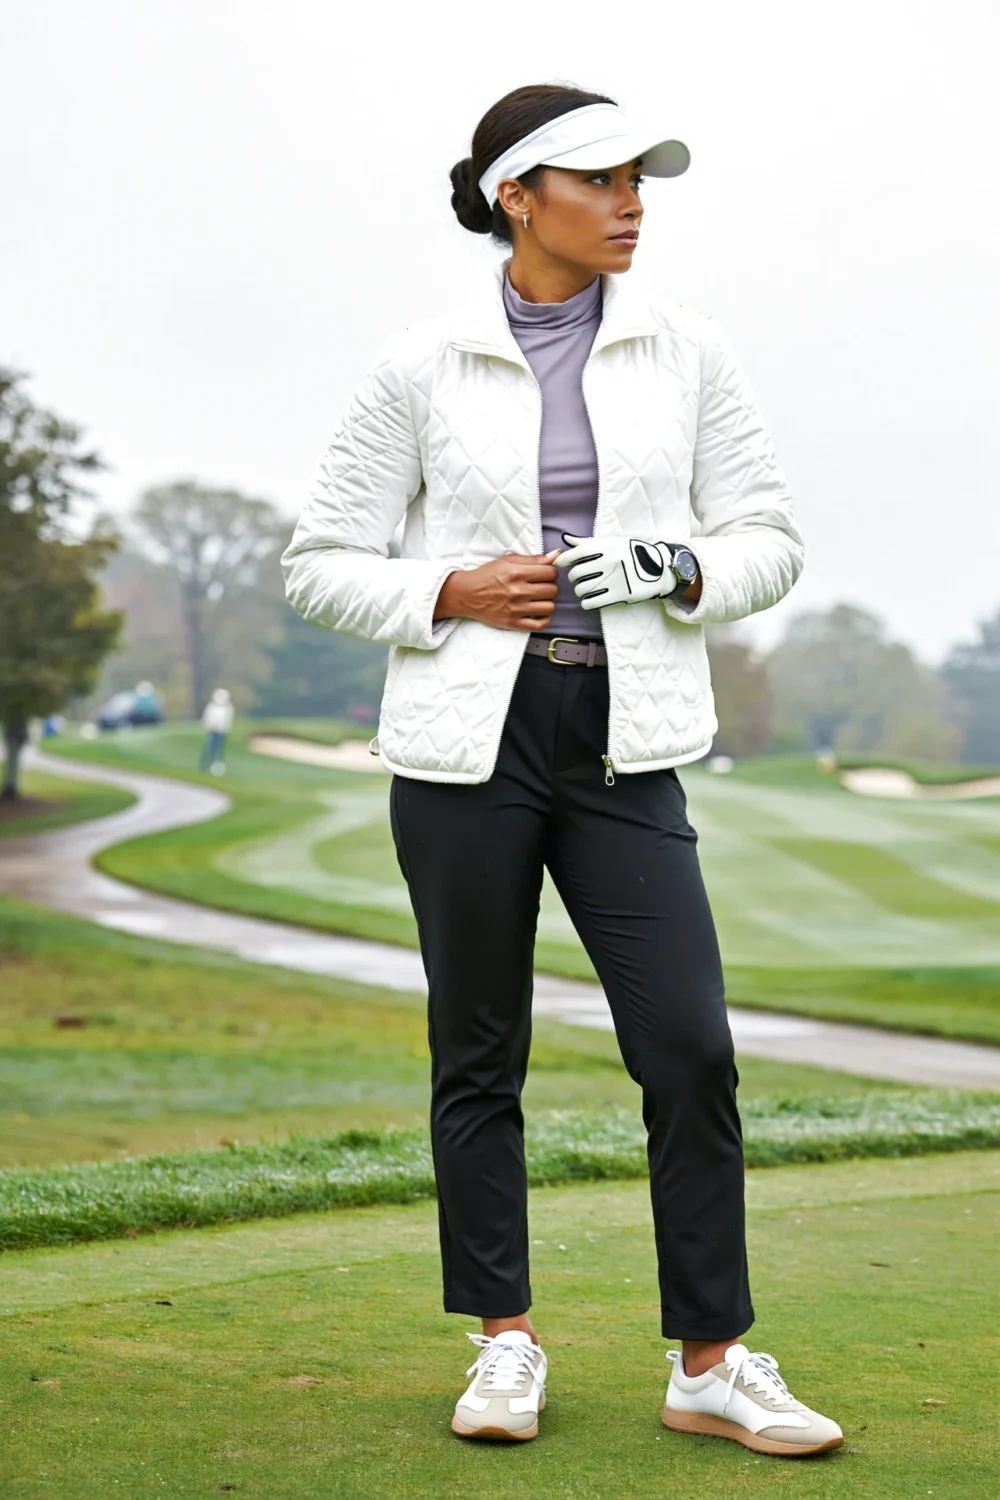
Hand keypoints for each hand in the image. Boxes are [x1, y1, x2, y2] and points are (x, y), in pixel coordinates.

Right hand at [434, 549, 560, 630]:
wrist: (466, 594)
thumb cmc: (486, 576)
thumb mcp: (508, 561)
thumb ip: (533, 559)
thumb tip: (556, 554)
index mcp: (517, 573)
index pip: (551, 572)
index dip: (551, 572)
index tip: (545, 574)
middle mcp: (517, 591)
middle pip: (553, 590)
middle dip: (550, 587)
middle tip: (541, 587)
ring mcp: (516, 609)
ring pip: (550, 607)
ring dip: (548, 603)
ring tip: (539, 600)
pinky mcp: (513, 623)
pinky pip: (540, 625)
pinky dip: (544, 619)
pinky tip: (538, 613)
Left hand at [554, 533, 680, 608]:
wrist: (658, 569)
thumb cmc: (631, 554)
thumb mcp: (612, 543)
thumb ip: (587, 542)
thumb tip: (566, 539)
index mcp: (605, 547)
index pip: (575, 554)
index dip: (563, 560)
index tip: (560, 564)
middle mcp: (608, 562)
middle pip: (576, 574)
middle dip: (574, 577)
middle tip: (578, 578)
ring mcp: (613, 579)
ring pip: (582, 589)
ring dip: (580, 590)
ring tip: (585, 588)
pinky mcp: (618, 595)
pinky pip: (591, 602)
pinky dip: (586, 602)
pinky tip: (589, 599)